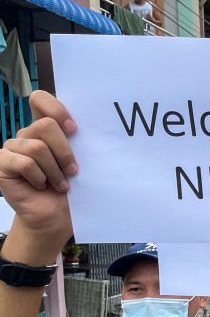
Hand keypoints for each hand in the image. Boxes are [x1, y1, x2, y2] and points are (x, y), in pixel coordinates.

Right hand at [0, 91, 77, 248]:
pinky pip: (24, 162)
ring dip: (54, 171)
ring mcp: (12, 148)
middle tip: (73, 171)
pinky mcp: (1, 163)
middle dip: (64, 152)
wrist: (55, 217)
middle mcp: (27, 135)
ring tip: (60, 184)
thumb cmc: (69, 190)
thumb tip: (93, 126)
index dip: (57, 109)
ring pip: (37, 147)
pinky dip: (39, 177)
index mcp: (44, 129)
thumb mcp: (78, 163)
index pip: (40, 99)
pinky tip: (42, 186)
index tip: (74, 130)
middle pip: (45, 125)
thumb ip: (76, 143)